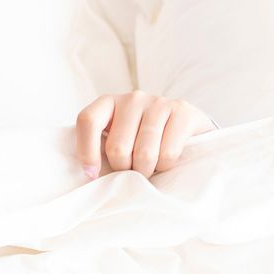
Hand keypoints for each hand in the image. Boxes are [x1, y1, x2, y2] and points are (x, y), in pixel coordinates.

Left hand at [75, 91, 217, 179]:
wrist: (187, 130)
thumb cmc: (141, 142)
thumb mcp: (116, 141)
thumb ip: (100, 151)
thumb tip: (89, 175)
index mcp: (108, 103)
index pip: (88, 120)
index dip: (87, 151)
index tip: (93, 174)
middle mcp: (132, 98)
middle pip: (117, 147)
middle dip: (124, 169)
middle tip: (132, 170)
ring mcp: (158, 102)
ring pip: (144, 154)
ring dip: (146, 171)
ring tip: (149, 167)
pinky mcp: (182, 110)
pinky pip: (168, 153)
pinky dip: (166, 166)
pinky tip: (166, 160)